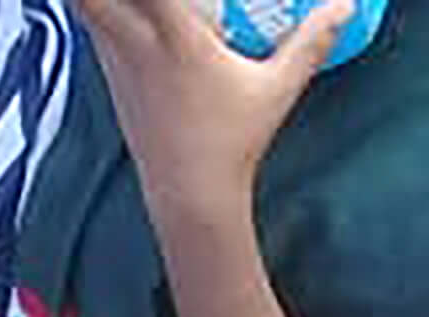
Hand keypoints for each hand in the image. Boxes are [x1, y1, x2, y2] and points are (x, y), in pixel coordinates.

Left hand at [73, 0, 352, 206]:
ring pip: (84, 4)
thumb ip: (311, 41)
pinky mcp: (106, 71)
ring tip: (144, 6)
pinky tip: (129, 15)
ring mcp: (113, 56)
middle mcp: (133, 39)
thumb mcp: (280, 87)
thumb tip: (344, 4)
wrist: (189, 187)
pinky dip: (103, 10)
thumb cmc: (235, 138)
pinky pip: (91, 24)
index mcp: (177, 37)